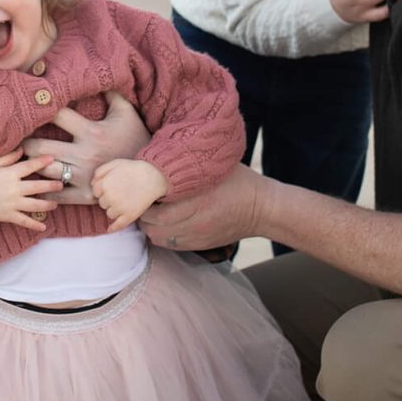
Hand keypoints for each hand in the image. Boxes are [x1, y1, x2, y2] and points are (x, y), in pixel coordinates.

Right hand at [0, 149, 60, 229]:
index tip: (53, 158)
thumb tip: (22, 149)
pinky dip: (34, 225)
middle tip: (61, 184)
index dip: (42, 162)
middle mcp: (13, 189)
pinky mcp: (8, 215)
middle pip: (37, 186)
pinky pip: (24, 221)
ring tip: (55, 204)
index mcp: (9, 174)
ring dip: (47, 204)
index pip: (29, 166)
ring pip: (34, 205)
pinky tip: (44, 227)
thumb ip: (8, 157)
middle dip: (51, 185)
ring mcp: (12, 203)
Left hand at [23, 91, 150, 205]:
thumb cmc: (137, 138)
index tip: (32, 105)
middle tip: (17, 138)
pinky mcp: (86, 195)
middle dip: (26, 142)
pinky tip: (39, 182)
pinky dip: (46, 190)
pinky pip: (58, 195)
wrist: (152, 171)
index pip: (58, 115)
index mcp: (92, 132)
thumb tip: (100, 74)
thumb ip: (111, 93)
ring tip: (23, 160)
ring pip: (46, 170)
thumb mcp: (126, 112)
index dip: (43, 107)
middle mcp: (84, 155)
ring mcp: (84, 177)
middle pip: (42, 147)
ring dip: (33, 165)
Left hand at [90, 157, 166, 231]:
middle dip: (109, 199)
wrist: (153, 176)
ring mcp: (119, 208)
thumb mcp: (114, 163)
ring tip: (125, 201)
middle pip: (102, 204)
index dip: (103, 191)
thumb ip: (99, 172)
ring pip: (110, 214)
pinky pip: (118, 225)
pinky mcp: (129, 216)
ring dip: (114, 210)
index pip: (96, 193)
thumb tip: (92, 184)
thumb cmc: (133, 169)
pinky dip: (113, 228)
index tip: (112, 188)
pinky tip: (110, 229)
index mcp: (104, 185)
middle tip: (121, 193)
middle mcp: (109, 198)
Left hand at [144, 162, 267, 251]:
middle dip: (141, 213)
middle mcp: (193, 220)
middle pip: (151, 224)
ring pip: (157, 237)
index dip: (142, 199)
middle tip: (141, 200)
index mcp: (195, 198)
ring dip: (149, 226)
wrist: (261, 208)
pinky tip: (162, 223)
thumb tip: (158, 155)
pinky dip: (160, 235)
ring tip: (150, 212)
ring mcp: (196, 236)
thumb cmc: (236, 180)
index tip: (140, 187)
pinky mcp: (199, 245)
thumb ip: (186, 165)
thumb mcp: (212, 167)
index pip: (155, 207)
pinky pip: (169, 245)